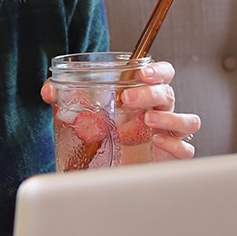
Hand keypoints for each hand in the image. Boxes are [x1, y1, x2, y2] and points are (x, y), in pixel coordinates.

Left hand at [41, 61, 199, 161]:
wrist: (109, 165)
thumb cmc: (105, 132)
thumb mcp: (84, 112)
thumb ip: (66, 96)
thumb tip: (49, 91)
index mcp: (145, 95)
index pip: (163, 74)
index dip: (158, 70)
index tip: (142, 72)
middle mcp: (161, 111)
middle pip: (169, 94)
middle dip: (151, 93)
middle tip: (127, 99)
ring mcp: (168, 133)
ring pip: (187, 120)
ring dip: (168, 118)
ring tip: (146, 121)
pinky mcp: (171, 155)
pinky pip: (186, 148)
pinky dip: (176, 145)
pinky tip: (157, 142)